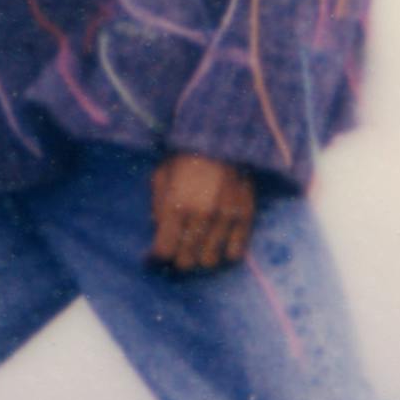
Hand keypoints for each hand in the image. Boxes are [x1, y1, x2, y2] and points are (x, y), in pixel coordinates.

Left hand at [147, 150, 257, 276]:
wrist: (222, 137)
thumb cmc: (185, 156)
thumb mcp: (160, 176)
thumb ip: (157, 207)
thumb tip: (158, 232)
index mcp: (175, 206)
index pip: (164, 251)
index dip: (156, 257)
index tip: (155, 255)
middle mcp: (200, 216)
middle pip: (186, 261)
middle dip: (178, 258)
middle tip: (178, 249)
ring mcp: (224, 218)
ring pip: (209, 261)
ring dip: (201, 257)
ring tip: (198, 247)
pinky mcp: (244, 216)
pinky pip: (235, 252)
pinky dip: (225, 253)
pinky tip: (220, 246)